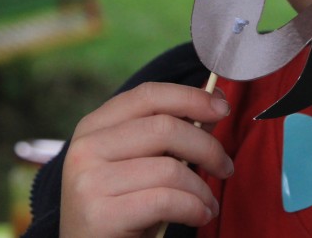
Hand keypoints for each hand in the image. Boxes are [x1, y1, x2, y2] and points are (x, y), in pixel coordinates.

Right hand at [60, 82, 232, 237]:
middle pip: (164, 127)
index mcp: (94, 126)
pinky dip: (193, 208)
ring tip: (208, 203)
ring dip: (201, 188)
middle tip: (225, 167)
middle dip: (207, 147)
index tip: (222, 108)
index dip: (190, 97)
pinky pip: (165, 200)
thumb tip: (214, 102)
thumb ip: (170, 134)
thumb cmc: (121, 207)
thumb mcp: (140, 164)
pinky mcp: (100, 214)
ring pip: (169, 168)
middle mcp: (86, 148)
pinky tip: (199, 215)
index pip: (148, 95)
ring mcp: (89, 180)